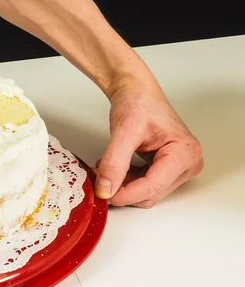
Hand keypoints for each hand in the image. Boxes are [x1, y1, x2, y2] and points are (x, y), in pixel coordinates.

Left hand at [94, 81, 203, 207]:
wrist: (137, 92)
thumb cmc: (138, 103)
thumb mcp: (124, 132)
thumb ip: (114, 163)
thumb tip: (105, 189)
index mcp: (185, 153)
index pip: (153, 186)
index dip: (125, 194)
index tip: (103, 193)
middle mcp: (187, 164)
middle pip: (151, 194)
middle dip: (123, 190)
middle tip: (99, 179)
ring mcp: (178, 168)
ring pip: (146, 193)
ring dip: (122, 186)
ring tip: (104, 170)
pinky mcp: (166, 169)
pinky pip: (143, 185)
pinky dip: (125, 181)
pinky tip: (113, 168)